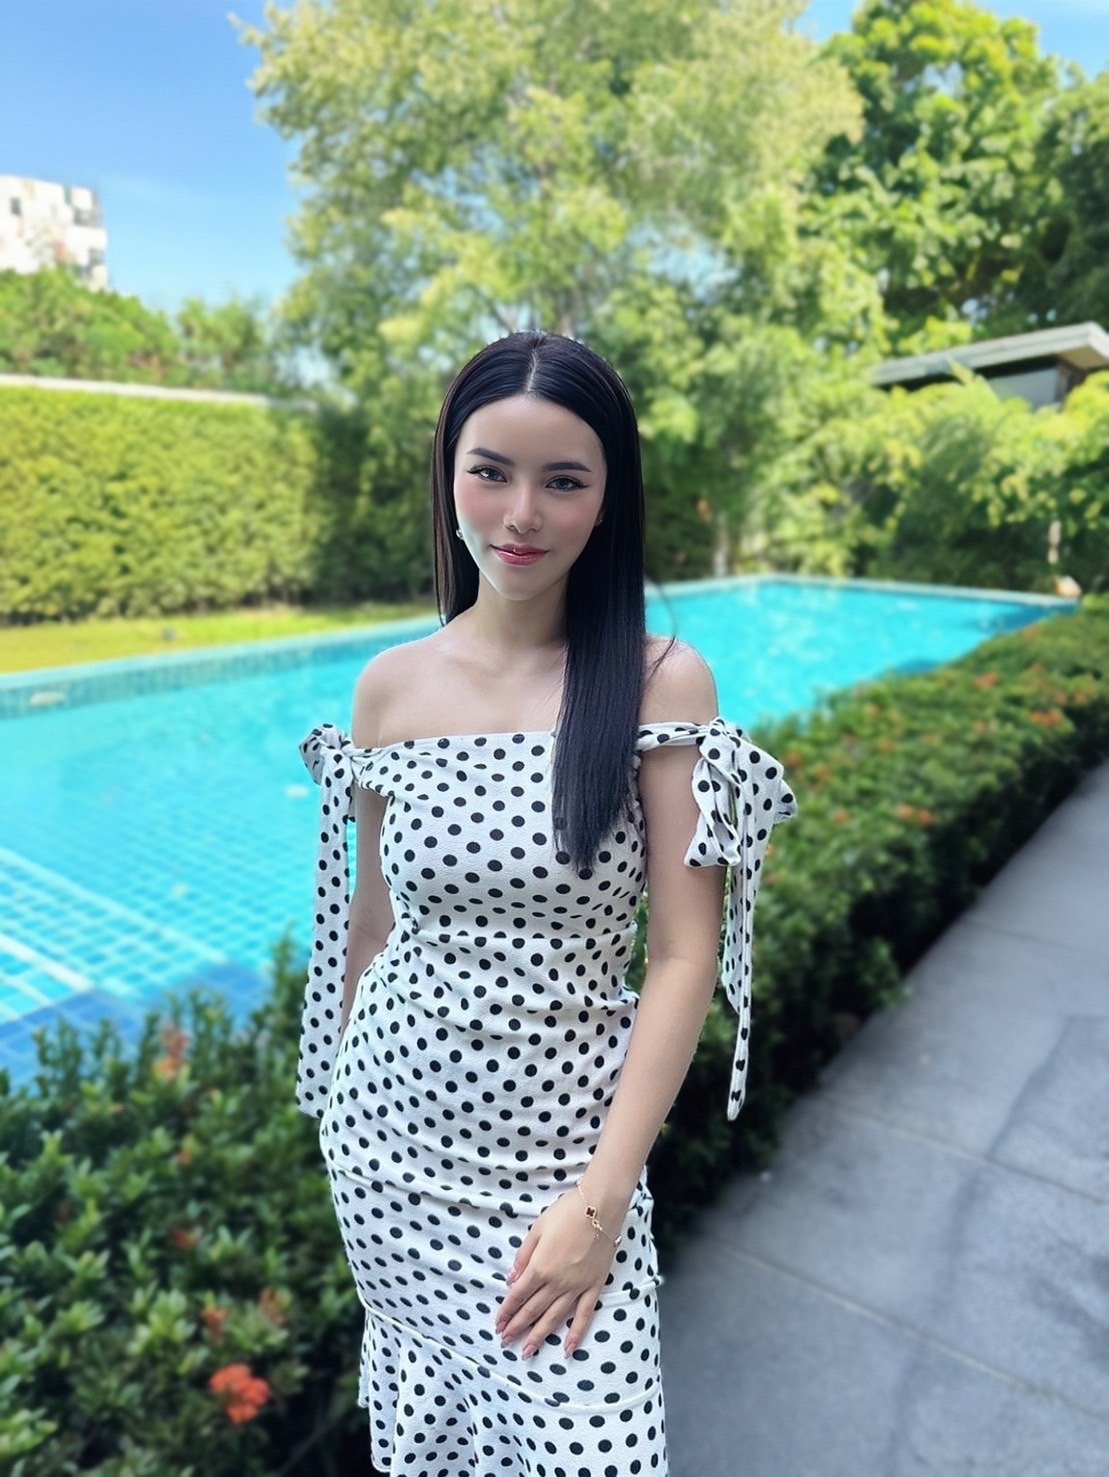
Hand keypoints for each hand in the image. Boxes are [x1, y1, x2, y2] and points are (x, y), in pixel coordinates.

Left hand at [494, 1186, 627, 1358]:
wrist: (601, 1207)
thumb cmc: (567, 1212)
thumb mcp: (538, 1228)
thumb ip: (524, 1255)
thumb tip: (511, 1279)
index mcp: (540, 1267)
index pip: (518, 1295)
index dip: (506, 1311)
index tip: (498, 1324)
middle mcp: (557, 1282)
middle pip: (533, 1310)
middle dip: (517, 1327)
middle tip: (505, 1341)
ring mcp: (577, 1287)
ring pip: (554, 1318)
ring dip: (539, 1336)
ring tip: (527, 1352)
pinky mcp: (594, 1287)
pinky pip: (584, 1315)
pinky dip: (576, 1334)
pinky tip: (568, 1349)